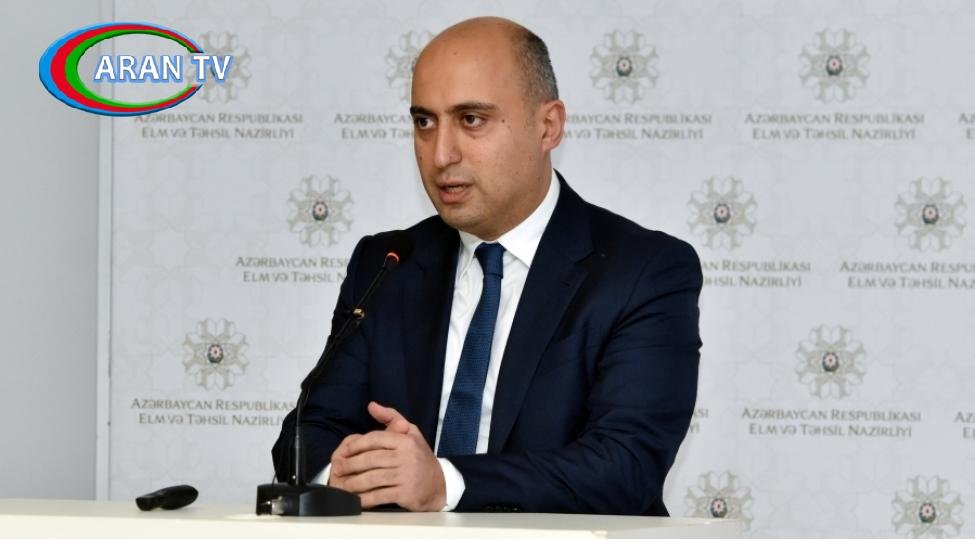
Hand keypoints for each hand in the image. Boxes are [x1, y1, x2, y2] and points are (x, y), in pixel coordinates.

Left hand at [329, 402, 445, 510]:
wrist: (439, 484)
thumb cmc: (420, 456)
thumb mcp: (411, 432)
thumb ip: (391, 417)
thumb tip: (371, 406)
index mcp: (405, 441)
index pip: (375, 439)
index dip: (356, 445)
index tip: (344, 450)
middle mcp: (406, 457)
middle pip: (370, 459)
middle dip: (350, 465)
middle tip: (337, 468)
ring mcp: (405, 476)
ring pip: (372, 478)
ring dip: (353, 483)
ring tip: (342, 485)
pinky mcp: (405, 494)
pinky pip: (380, 495)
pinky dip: (365, 499)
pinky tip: (356, 499)